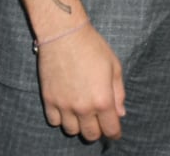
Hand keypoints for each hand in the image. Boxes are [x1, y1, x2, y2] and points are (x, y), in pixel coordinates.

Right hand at [37, 23, 125, 142]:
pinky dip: (61, 118)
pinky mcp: (49, 100)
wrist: (64, 34)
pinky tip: (66, 107)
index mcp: (103, 99)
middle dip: (97, 130)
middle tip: (99, 121)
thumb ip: (119, 92)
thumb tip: (120, 113)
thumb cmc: (93, 46)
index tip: (115, 132)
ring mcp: (64, 106)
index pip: (111, 129)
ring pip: (72, 131)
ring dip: (79, 125)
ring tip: (82, 112)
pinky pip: (54, 122)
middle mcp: (83, 107)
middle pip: (90, 135)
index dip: (115, 133)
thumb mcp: (114, 66)